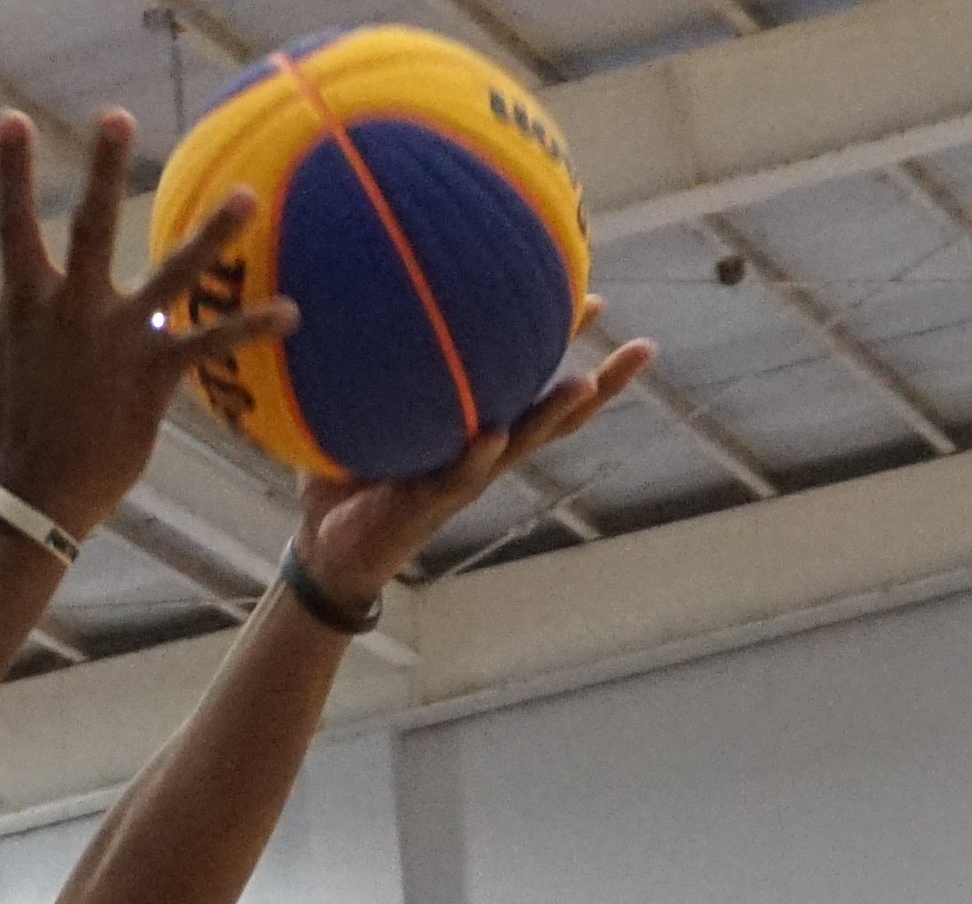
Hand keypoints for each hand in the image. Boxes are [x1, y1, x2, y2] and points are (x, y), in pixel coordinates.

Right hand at [0, 112, 295, 544]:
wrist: (29, 500)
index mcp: (25, 301)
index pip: (12, 222)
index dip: (10, 171)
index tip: (12, 120)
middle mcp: (72, 310)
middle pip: (89, 226)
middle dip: (101, 172)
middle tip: (115, 118)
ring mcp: (116, 341)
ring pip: (170, 276)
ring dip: (211, 238)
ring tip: (247, 199)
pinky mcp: (152, 378)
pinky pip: (209, 346)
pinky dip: (250, 329)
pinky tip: (292, 313)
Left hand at [288, 314, 655, 615]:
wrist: (326, 546)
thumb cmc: (350, 472)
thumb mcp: (372, 411)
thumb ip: (385, 364)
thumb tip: (371, 290)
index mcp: (478, 427)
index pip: (532, 377)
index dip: (565, 342)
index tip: (600, 296)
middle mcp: (483, 453)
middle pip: (555, 415)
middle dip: (602, 385)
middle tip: (644, 349)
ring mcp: (461, 481)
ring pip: (522, 446)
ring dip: (553, 417)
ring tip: (585, 385)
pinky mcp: (426, 507)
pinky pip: (457, 476)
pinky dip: (476, 456)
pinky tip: (493, 434)